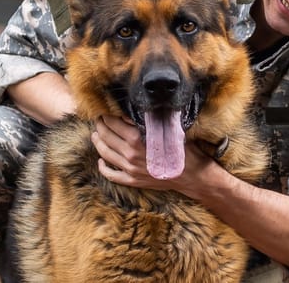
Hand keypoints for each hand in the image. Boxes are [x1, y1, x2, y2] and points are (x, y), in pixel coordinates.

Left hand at [91, 114, 220, 197]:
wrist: (193, 176)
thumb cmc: (184, 150)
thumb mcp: (170, 129)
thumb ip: (153, 120)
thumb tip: (140, 107)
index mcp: (138, 139)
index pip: (113, 123)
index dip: (107, 116)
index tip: (105, 111)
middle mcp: (131, 154)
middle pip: (106, 137)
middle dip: (100, 126)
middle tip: (99, 120)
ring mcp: (130, 169)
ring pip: (105, 154)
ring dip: (98, 143)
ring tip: (96, 135)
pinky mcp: (132, 181)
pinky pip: (111, 175)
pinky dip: (103, 168)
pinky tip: (101, 161)